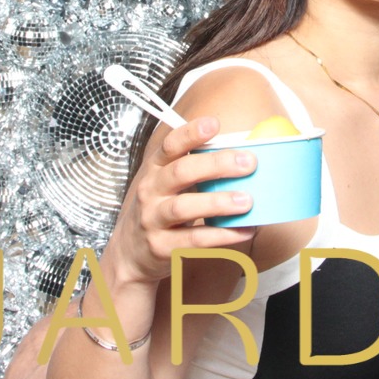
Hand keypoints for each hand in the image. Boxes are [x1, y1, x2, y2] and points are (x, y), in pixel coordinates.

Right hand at [105, 116, 257, 288]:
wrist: (129, 253)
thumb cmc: (158, 209)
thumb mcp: (167, 184)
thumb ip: (195, 168)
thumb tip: (240, 155)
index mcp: (155, 169)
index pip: (170, 145)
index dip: (191, 133)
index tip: (214, 124)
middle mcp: (151, 190)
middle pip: (181, 172)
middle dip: (216, 164)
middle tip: (248, 162)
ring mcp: (153, 219)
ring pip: (184, 207)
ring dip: (218, 202)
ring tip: (247, 200)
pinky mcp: (161, 246)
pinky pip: (194, 240)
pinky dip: (222, 235)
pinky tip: (244, 230)